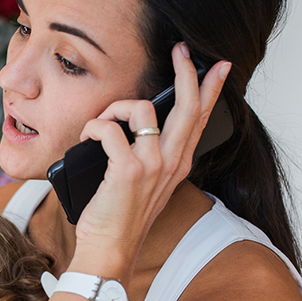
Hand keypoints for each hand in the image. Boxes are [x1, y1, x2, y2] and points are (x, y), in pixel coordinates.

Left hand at [72, 42, 230, 271]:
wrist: (110, 250)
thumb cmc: (119, 218)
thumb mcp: (145, 184)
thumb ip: (148, 156)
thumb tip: (131, 126)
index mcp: (178, 164)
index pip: (200, 118)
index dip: (210, 89)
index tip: (216, 65)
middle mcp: (171, 162)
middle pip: (187, 105)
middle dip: (186, 72)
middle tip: (180, 50)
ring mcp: (152, 165)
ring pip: (142, 109)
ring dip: (115, 107)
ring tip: (100, 123)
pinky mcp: (128, 170)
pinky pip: (109, 129)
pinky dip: (93, 127)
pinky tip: (86, 138)